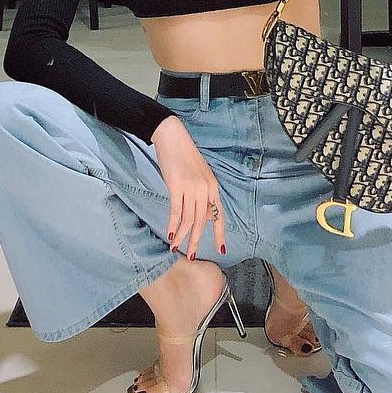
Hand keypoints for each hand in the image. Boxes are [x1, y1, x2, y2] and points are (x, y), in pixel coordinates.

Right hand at [151, 116, 227, 258]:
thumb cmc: (185, 155)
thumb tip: (201, 213)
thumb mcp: (200, 174)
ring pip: (189, 219)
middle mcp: (205, 189)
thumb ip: (203, 192)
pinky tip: (170, 234)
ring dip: (182, 236)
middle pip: (202, 221)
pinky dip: (173, 225)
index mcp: (213, 187)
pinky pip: (176, 211)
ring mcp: (192, 188)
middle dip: (197, 240)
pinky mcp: (177, 186)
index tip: (221, 249)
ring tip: (176, 247)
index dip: (220, 233)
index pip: (219, 215)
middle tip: (191, 255)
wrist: (173, 137)